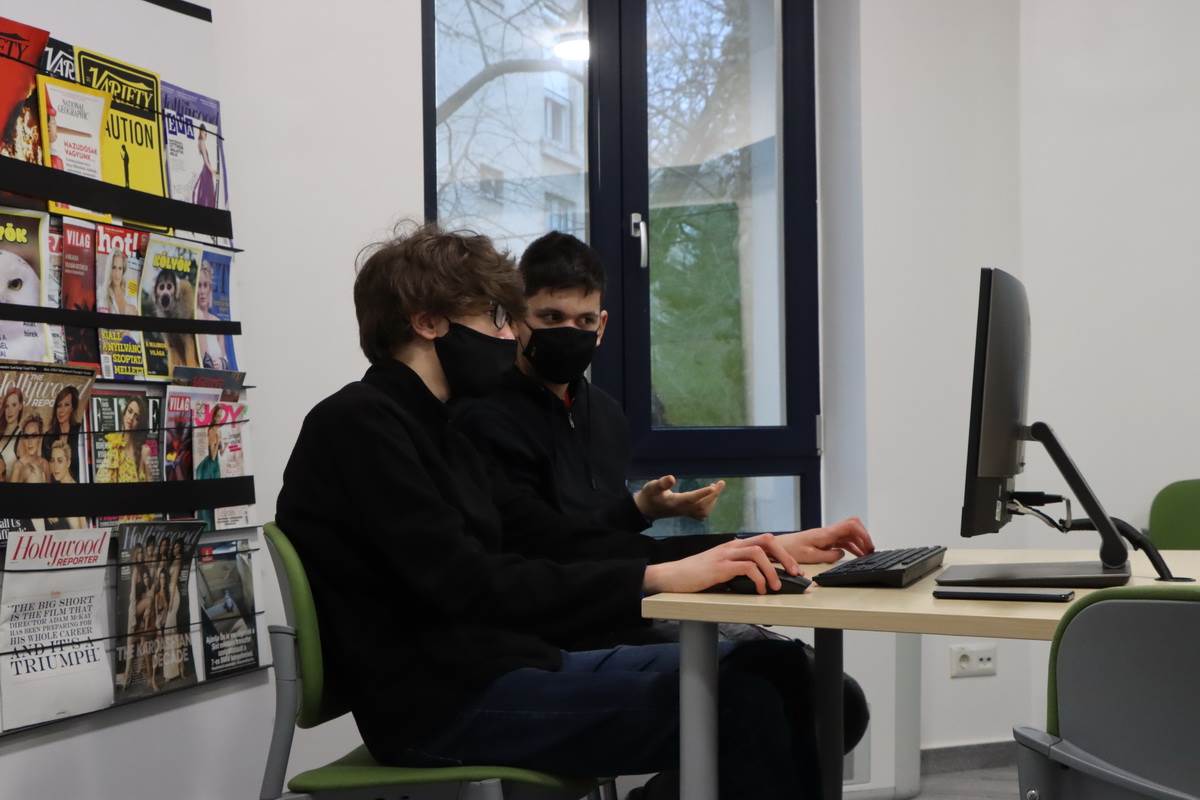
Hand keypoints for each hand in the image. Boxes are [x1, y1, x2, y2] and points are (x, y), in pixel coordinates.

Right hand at [634, 475, 725, 519]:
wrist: (646, 509)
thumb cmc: (649, 496)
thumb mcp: (652, 487)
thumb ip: (661, 483)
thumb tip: (672, 478)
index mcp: (675, 502)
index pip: (692, 498)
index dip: (703, 493)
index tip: (714, 487)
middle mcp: (682, 509)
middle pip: (701, 505)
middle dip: (713, 494)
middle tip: (721, 483)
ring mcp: (685, 512)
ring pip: (703, 511)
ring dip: (712, 500)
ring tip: (716, 488)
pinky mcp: (686, 513)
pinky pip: (701, 514)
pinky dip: (709, 507)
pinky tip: (710, 498)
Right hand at [643, 533, 803, 594]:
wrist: (672, 576)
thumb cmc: (696, 575)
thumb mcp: (721, 567)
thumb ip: (738, 568)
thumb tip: (761, 579)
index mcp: (734, 546)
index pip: (765, 541)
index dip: (783, 553)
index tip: (794, 568)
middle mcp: (732, 546)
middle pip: (767, 541)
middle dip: (785, 556)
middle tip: (795, 573)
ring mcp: (725, 555)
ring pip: (758, 553)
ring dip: (772, 570)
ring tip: (775, 586)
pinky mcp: (719, 567)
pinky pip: (746, 567)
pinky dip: (757, 578)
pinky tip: (759, 590)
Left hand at [776, 517, 873, 563]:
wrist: (777, 547)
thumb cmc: (789, 549)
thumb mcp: (810, 556)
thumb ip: (828, 555)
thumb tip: (842, 554)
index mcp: (826, 533)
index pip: (851, 525)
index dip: (863, 533)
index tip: (869, 545)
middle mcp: (828, 532)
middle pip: (853, 528)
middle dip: (864, 537)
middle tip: (870, 551)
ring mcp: (826, 535)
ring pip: (849, 534)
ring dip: (859, 543)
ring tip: (866, 554)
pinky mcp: (824, 540)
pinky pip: (842, 541)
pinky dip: (851, 546)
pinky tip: (854, 554)